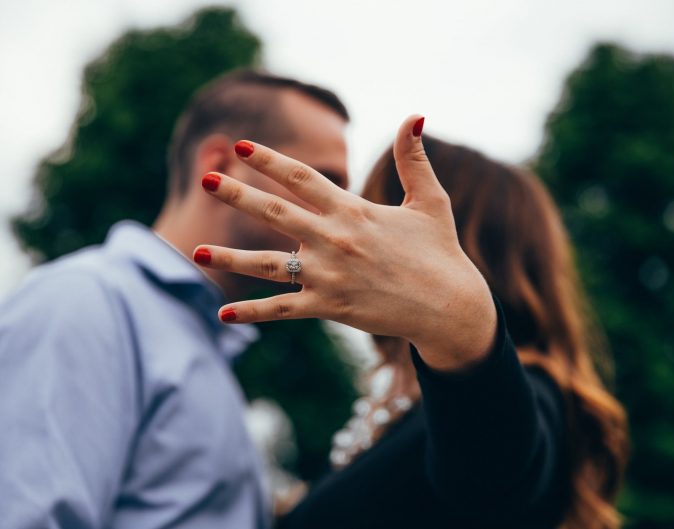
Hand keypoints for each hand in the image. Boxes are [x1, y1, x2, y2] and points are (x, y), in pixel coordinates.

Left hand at [196, 115, 496, 370]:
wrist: (449, 307)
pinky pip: (283, 310)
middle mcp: (334, 241)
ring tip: (197, 250)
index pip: (303, 178)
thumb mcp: (430, 200)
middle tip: (206, 180)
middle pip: (275, 213)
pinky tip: (223, 313)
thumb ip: (414, 159)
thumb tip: (416, 115)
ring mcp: (329, 276)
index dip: (270, 160)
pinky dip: (253, 312)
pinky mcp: (330, 307)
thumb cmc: (439, 251)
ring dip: (231, 257)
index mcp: (354, 211)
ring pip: (268, 264)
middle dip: (238, 195)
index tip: (241, 146)